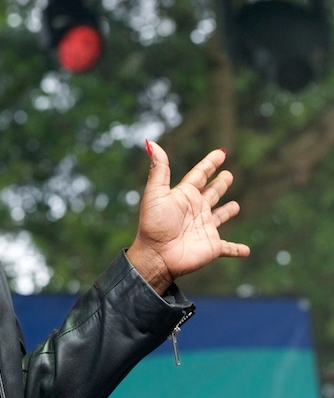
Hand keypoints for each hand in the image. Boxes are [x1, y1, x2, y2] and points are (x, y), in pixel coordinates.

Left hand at [127, 141, 249, 293]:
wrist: (156, 255)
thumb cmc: (154, 223)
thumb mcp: (156, 193)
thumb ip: (159, 169)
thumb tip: (151, 143)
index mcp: (184, 195)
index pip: (200, 175)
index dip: (210, 164)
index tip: (221, 152)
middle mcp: (196, 210)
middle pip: (211, 193)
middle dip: (220, 184)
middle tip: (228, 175)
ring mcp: (205, 228)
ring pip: (220, 216)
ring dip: (227, 211)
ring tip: (236, 205)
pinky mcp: (212, 246)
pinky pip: (228, 248)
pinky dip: (237, 249)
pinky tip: (246, 250)